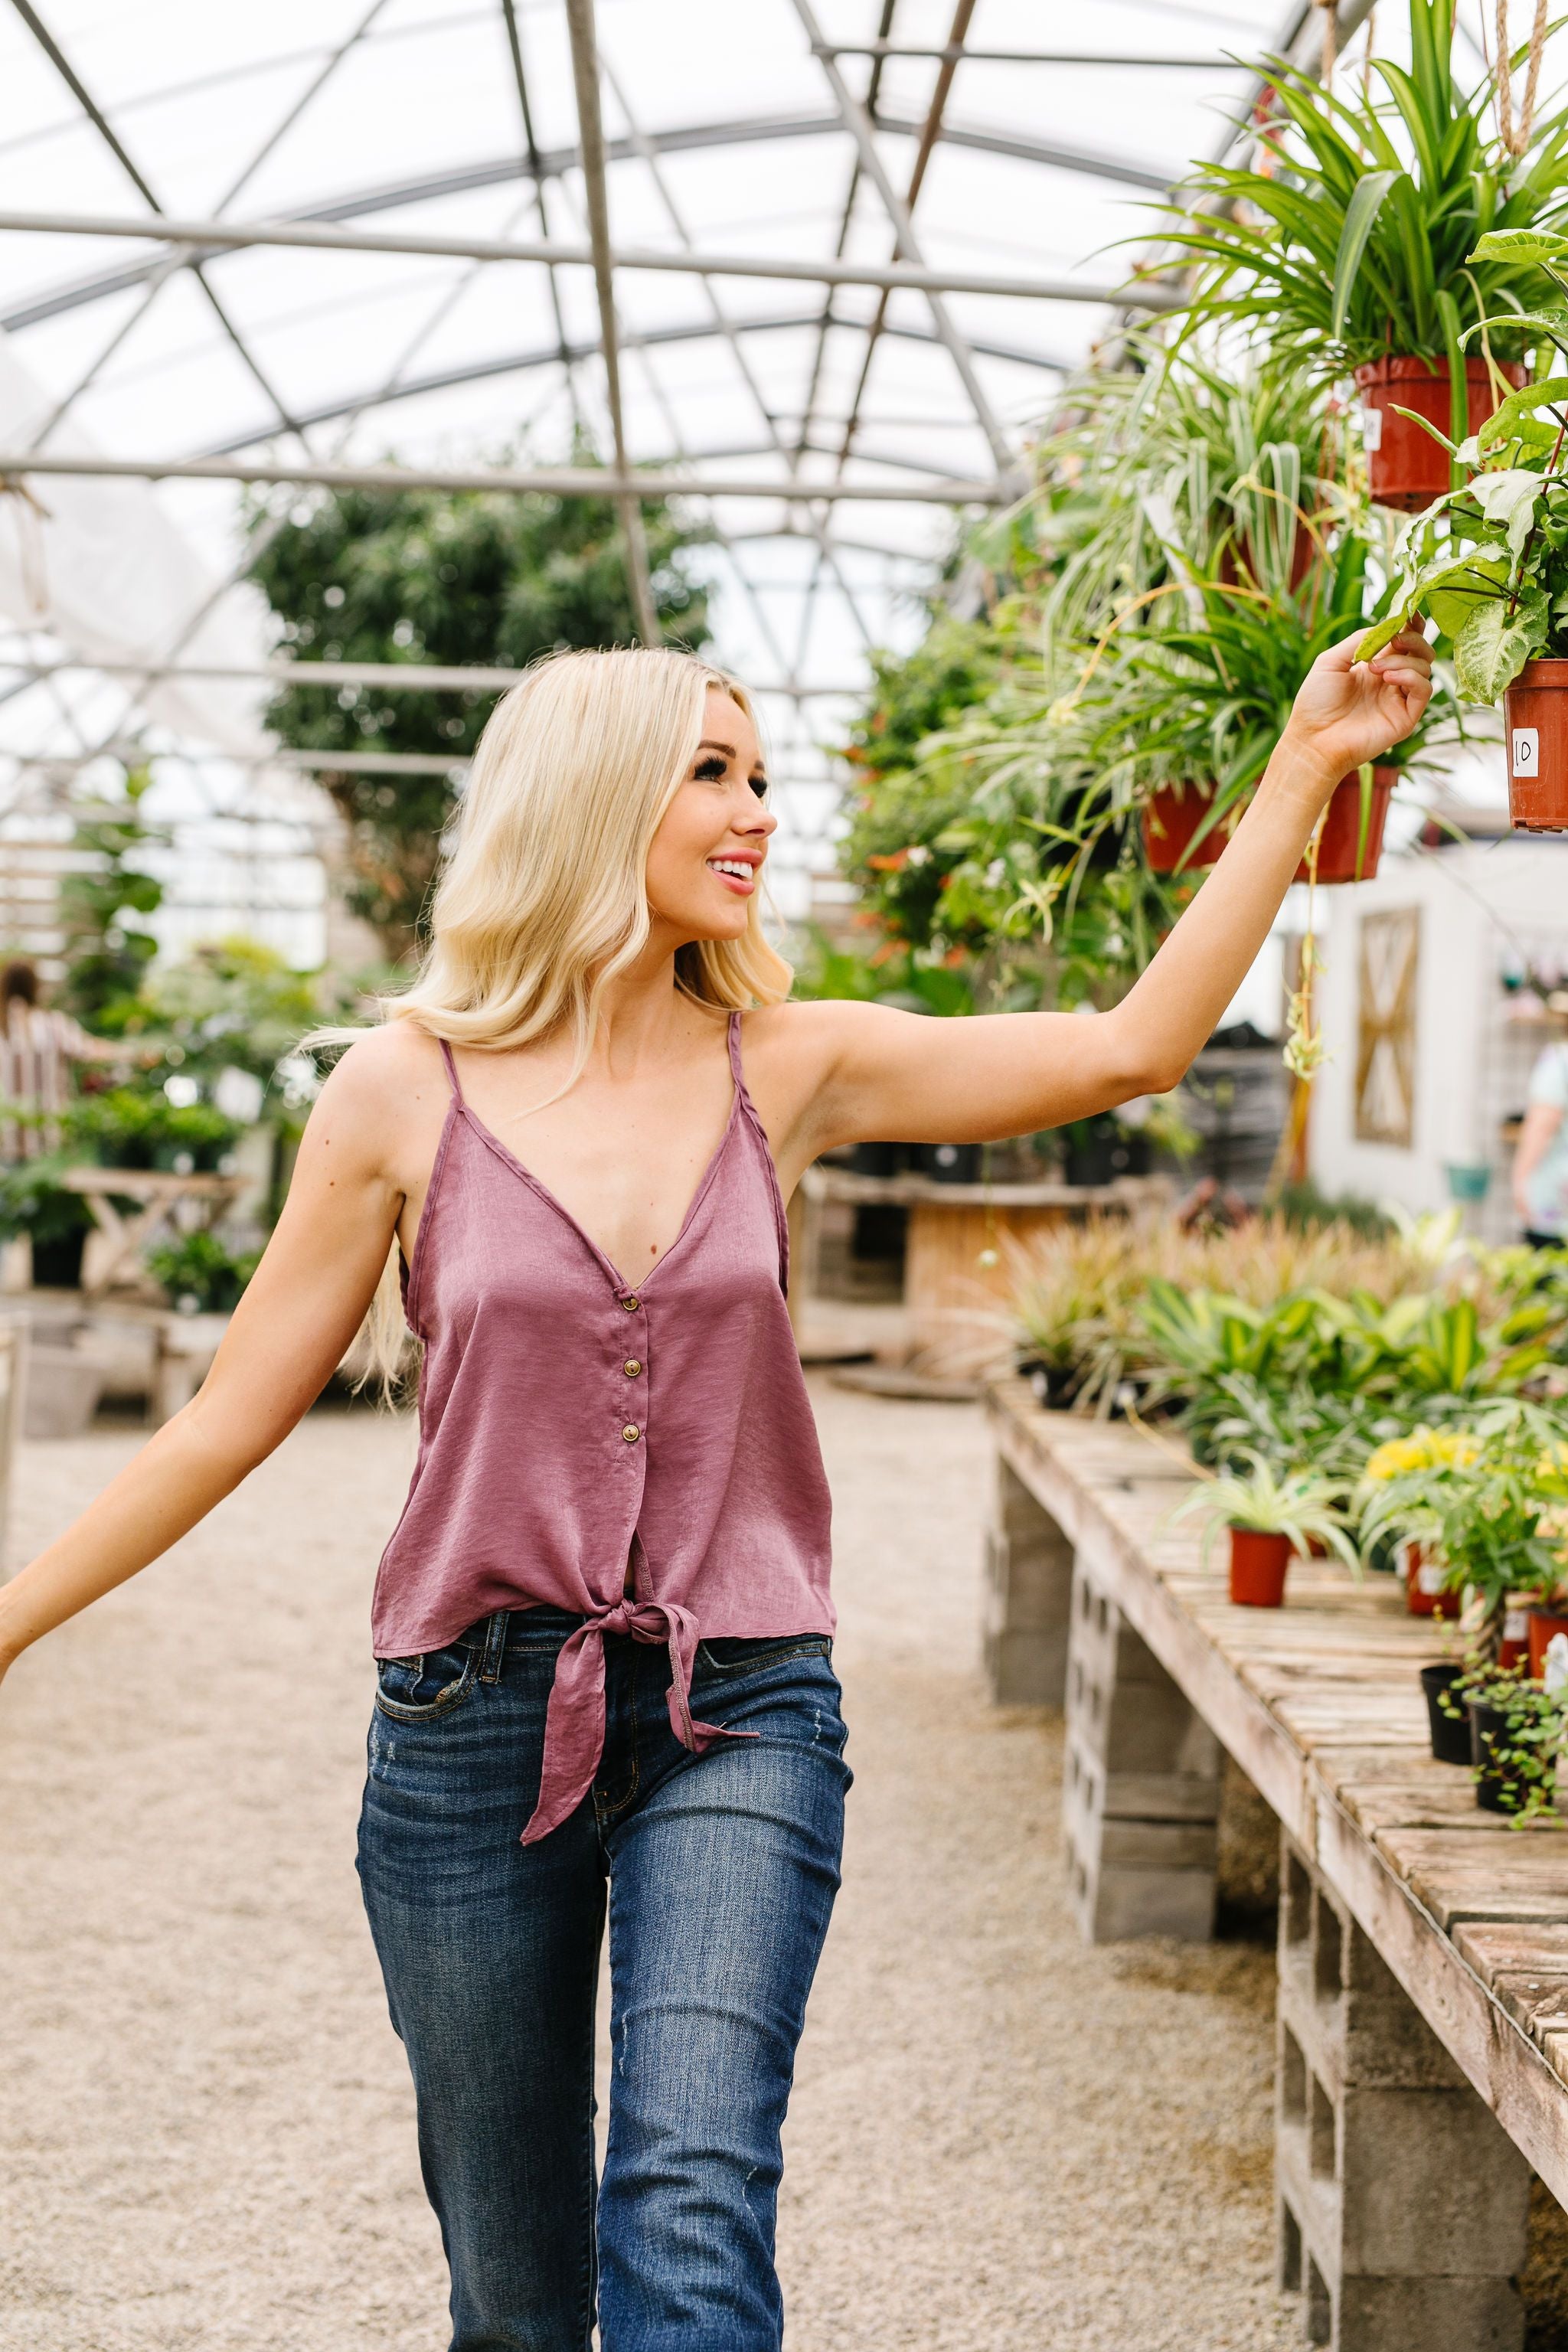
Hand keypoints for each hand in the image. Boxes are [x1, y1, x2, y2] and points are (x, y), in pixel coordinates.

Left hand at [1281, 627, 1434, 790]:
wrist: (1312, 740)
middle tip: (1395, 639)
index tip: (1409, 615)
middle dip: (1413, 638)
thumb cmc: (1315, 703)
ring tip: (1376, 668)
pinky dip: (1411, 677)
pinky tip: (1388, 678)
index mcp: (1374, 665)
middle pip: (1421, 651)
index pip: (1403, 641)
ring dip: (1404, 660)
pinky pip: (1424, 690)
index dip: (1410, 625)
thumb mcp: (1331, 661)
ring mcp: (1399, 699)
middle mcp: (1390, 680)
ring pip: (1424, 667)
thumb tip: (1388, 625)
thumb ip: (1360, 640)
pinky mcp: (1406, 717)